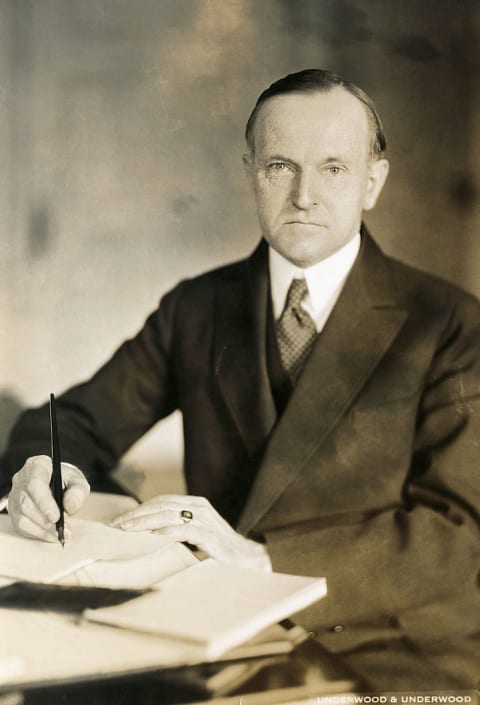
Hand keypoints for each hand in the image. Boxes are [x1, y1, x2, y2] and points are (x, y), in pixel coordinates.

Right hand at [7, 455, 89, 541]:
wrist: (56, 485)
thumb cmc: (66, 482)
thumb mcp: (78, 481)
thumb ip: (78, 492)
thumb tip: (70, 506)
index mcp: (38, 465)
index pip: (35, 483)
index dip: (44, 502)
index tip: (56, 517)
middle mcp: (22, 479)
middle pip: (27, 502)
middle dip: (45, 519)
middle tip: (62, 528)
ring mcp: (15, 495)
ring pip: (23, 516)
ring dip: (43, 529)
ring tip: (60, 533)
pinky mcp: (14, 511)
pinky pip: (22, 526)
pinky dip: (38, 534)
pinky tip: (52, 535)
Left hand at [111, 494, 271, 571]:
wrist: (251, 561)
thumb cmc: (222, 550)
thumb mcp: (199, 535)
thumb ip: (180, 530)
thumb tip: (151, 534)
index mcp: (197, 505)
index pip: (162, 501)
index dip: (140, 508)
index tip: (121, 519)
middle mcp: (200, 508)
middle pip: (161, 505)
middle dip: (136, 514)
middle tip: (117, 524)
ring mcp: (206, 521)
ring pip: (168, 514)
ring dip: (144, 522)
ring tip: (127, 529)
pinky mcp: (211, 536)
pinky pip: (184, 530)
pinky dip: (166, 531)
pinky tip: (153, 534)